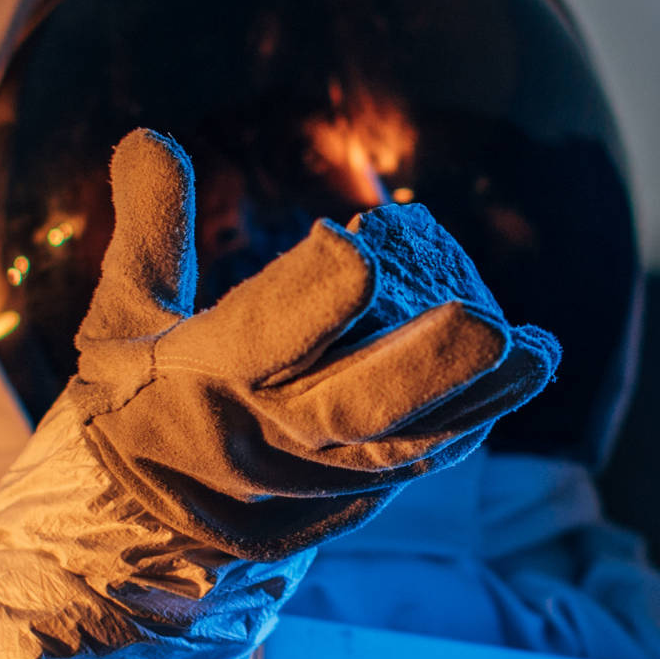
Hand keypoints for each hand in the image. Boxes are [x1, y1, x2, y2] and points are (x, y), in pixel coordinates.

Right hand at [69, 129, 559, 558]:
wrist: (146, 520)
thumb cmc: (139, 392)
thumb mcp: (121, 313)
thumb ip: (147, 229)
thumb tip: (148, 138)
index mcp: (201, 379)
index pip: (258, 340)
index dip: (307, 297)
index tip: (355, 247)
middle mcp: (266, 435)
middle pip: (350, 411)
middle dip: (421, 367)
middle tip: (484, 320)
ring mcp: (317, 475)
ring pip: (403, 446)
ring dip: (476, 400)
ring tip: (538, 351)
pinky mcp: (354, 496)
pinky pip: (421, 463)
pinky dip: (473, 422)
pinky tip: (522, 373)